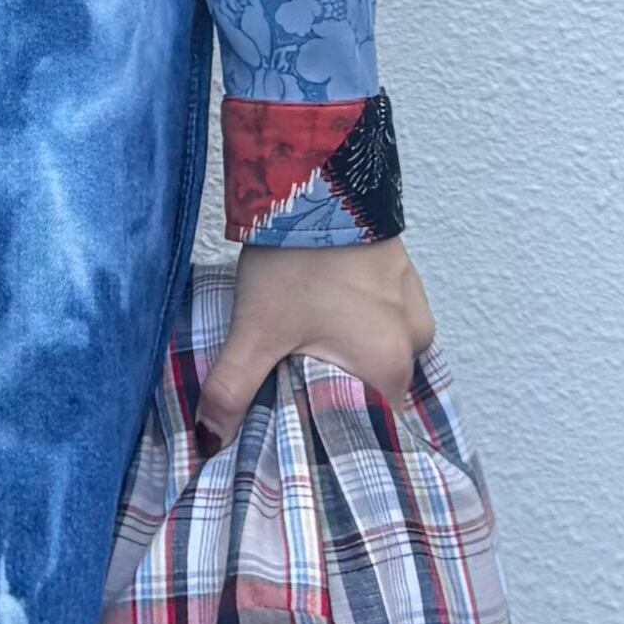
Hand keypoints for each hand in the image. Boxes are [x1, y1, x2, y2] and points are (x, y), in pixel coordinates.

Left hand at [194, 233, 433, 451]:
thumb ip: (232, 390)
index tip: (310, 443)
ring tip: (310, 360)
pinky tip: (327, 324)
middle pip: (377, 394)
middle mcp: (413, 342)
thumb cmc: (298, 260)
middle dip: (341, 402)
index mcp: (389, 365)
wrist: (319, 180)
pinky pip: (386, 325)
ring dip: (351, 364)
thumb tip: (210, 440)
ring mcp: (413, 308)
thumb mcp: (256, 329)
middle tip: (300, 400)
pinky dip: (360, 333)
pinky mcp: (403, 281)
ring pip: (381, 358)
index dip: (339, 440)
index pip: (374, 431)